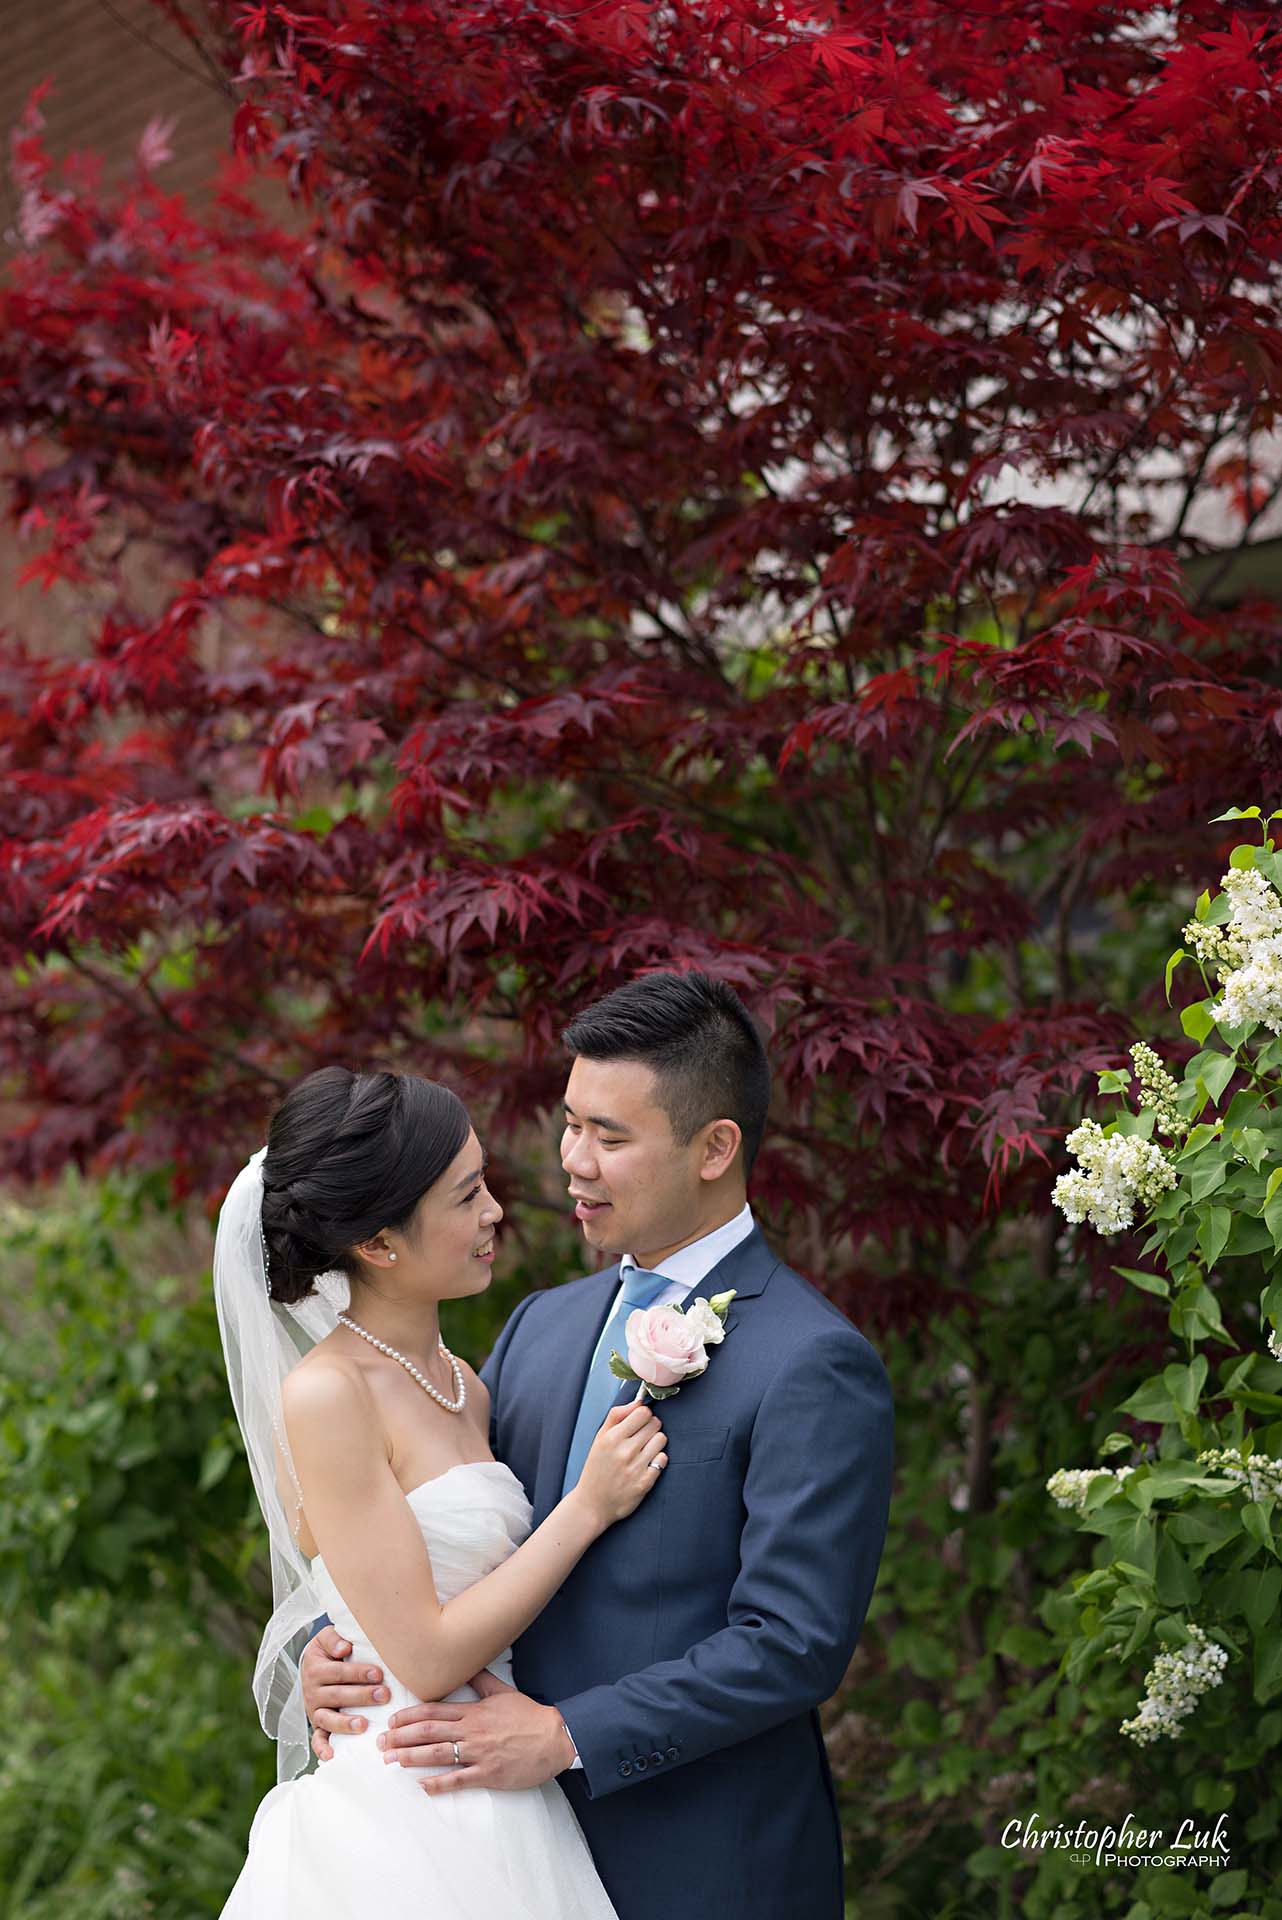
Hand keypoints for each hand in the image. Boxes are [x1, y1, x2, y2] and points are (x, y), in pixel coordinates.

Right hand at [300, 1624, 389, 1762]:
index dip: (358, 1673)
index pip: (338, 1672)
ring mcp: (314, 1711)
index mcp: (315, 1668)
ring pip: (328, 1719)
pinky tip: (333, 1756)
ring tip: (364, 1725)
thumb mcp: (327, 1637)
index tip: (378, 1673)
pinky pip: (317, 1740)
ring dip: (345, 1723)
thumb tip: (344, 1647)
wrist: (314, 1665)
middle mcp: (312, 1692)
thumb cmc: (329, 1650)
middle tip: (383, 1695)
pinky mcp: (317, 1726)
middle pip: (337, 1695)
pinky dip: (322, 1749)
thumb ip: (334, 1638)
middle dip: (361, 1696)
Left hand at [378, 1672, 576, 1791]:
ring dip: (411, 1757)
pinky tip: (421, 1785)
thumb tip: (466, 1666)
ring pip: (438, 1754)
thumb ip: (481, 1681)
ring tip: (391, 1760)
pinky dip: (438, 1783)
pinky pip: (458, 1779)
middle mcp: (472, 1730)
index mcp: (473, 1711)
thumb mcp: (504, 1692)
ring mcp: (479, 1753)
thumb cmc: (530, 1716)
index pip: (434, 1711)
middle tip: (381, 1743)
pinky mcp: (489, 1774)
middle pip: (428, 1732)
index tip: (392, 1721)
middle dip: (401, 1737)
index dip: (409, 1716)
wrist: (555, 1738)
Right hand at [575, 1398, 666, 1528]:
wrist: (592, 1504)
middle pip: (655, 1424)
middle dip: (650, 1427)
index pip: (642, 1412)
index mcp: (612, 1438)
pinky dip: (658, 1460)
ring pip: (661, 1439)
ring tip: (644, 1450)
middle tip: (642, 1436)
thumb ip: (617, 1416)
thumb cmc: (596, 1469)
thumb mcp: (599, 1439)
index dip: (643, 1415)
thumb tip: (638, 1402)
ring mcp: (636, 1468)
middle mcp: (625, 1452)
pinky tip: (647, 1463)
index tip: (639, 1422)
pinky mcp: (645, 1483)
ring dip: (655, 1442)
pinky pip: (663, 1459)